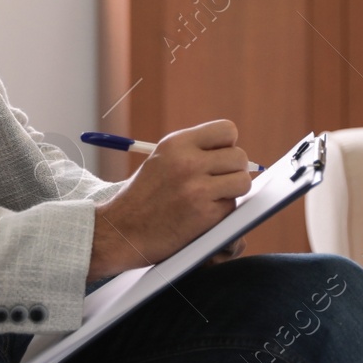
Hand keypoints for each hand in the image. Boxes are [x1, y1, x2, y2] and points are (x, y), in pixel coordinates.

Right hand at [87, 120, 251, 279]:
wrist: (121, 231)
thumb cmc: (143, 197)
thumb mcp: (162, 159)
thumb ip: (195, 151)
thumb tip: (234, 153)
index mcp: (177, 143)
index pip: (227, 130)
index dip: (227, 145)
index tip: (218, 159)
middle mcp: (188, 162)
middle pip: (239, 156)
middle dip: (233, 171)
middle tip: (218, 183)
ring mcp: (197, 188)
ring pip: (242, 181)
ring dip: (233, 192)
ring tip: (213, 198)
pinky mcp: (205, 214)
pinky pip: (232, 207)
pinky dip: (223, 213)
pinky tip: (202, 216)